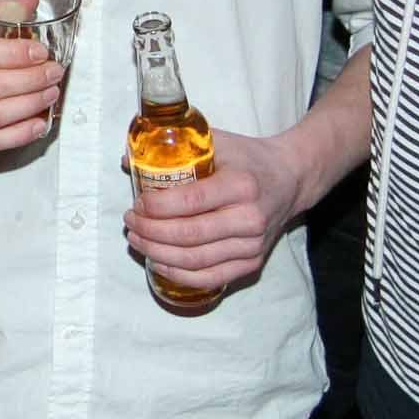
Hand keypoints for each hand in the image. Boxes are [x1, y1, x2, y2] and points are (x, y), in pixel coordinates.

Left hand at [122, 128, 304, 292]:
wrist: (291, 179)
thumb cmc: (248, 158)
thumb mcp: (217, 141)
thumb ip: (176, 147)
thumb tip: (127, 160)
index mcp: (240, 185)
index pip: (190, 201)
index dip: (156, 206)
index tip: (137, 202)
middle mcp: (249, 218)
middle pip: (189, 235)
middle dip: (150, 232)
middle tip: (130, 222)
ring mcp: (253, 245)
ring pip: (196, 260)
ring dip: (158, 254)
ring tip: (136, 240)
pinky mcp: (253, 263)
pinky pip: (210, 278)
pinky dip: (179, 274)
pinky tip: (159, 263)